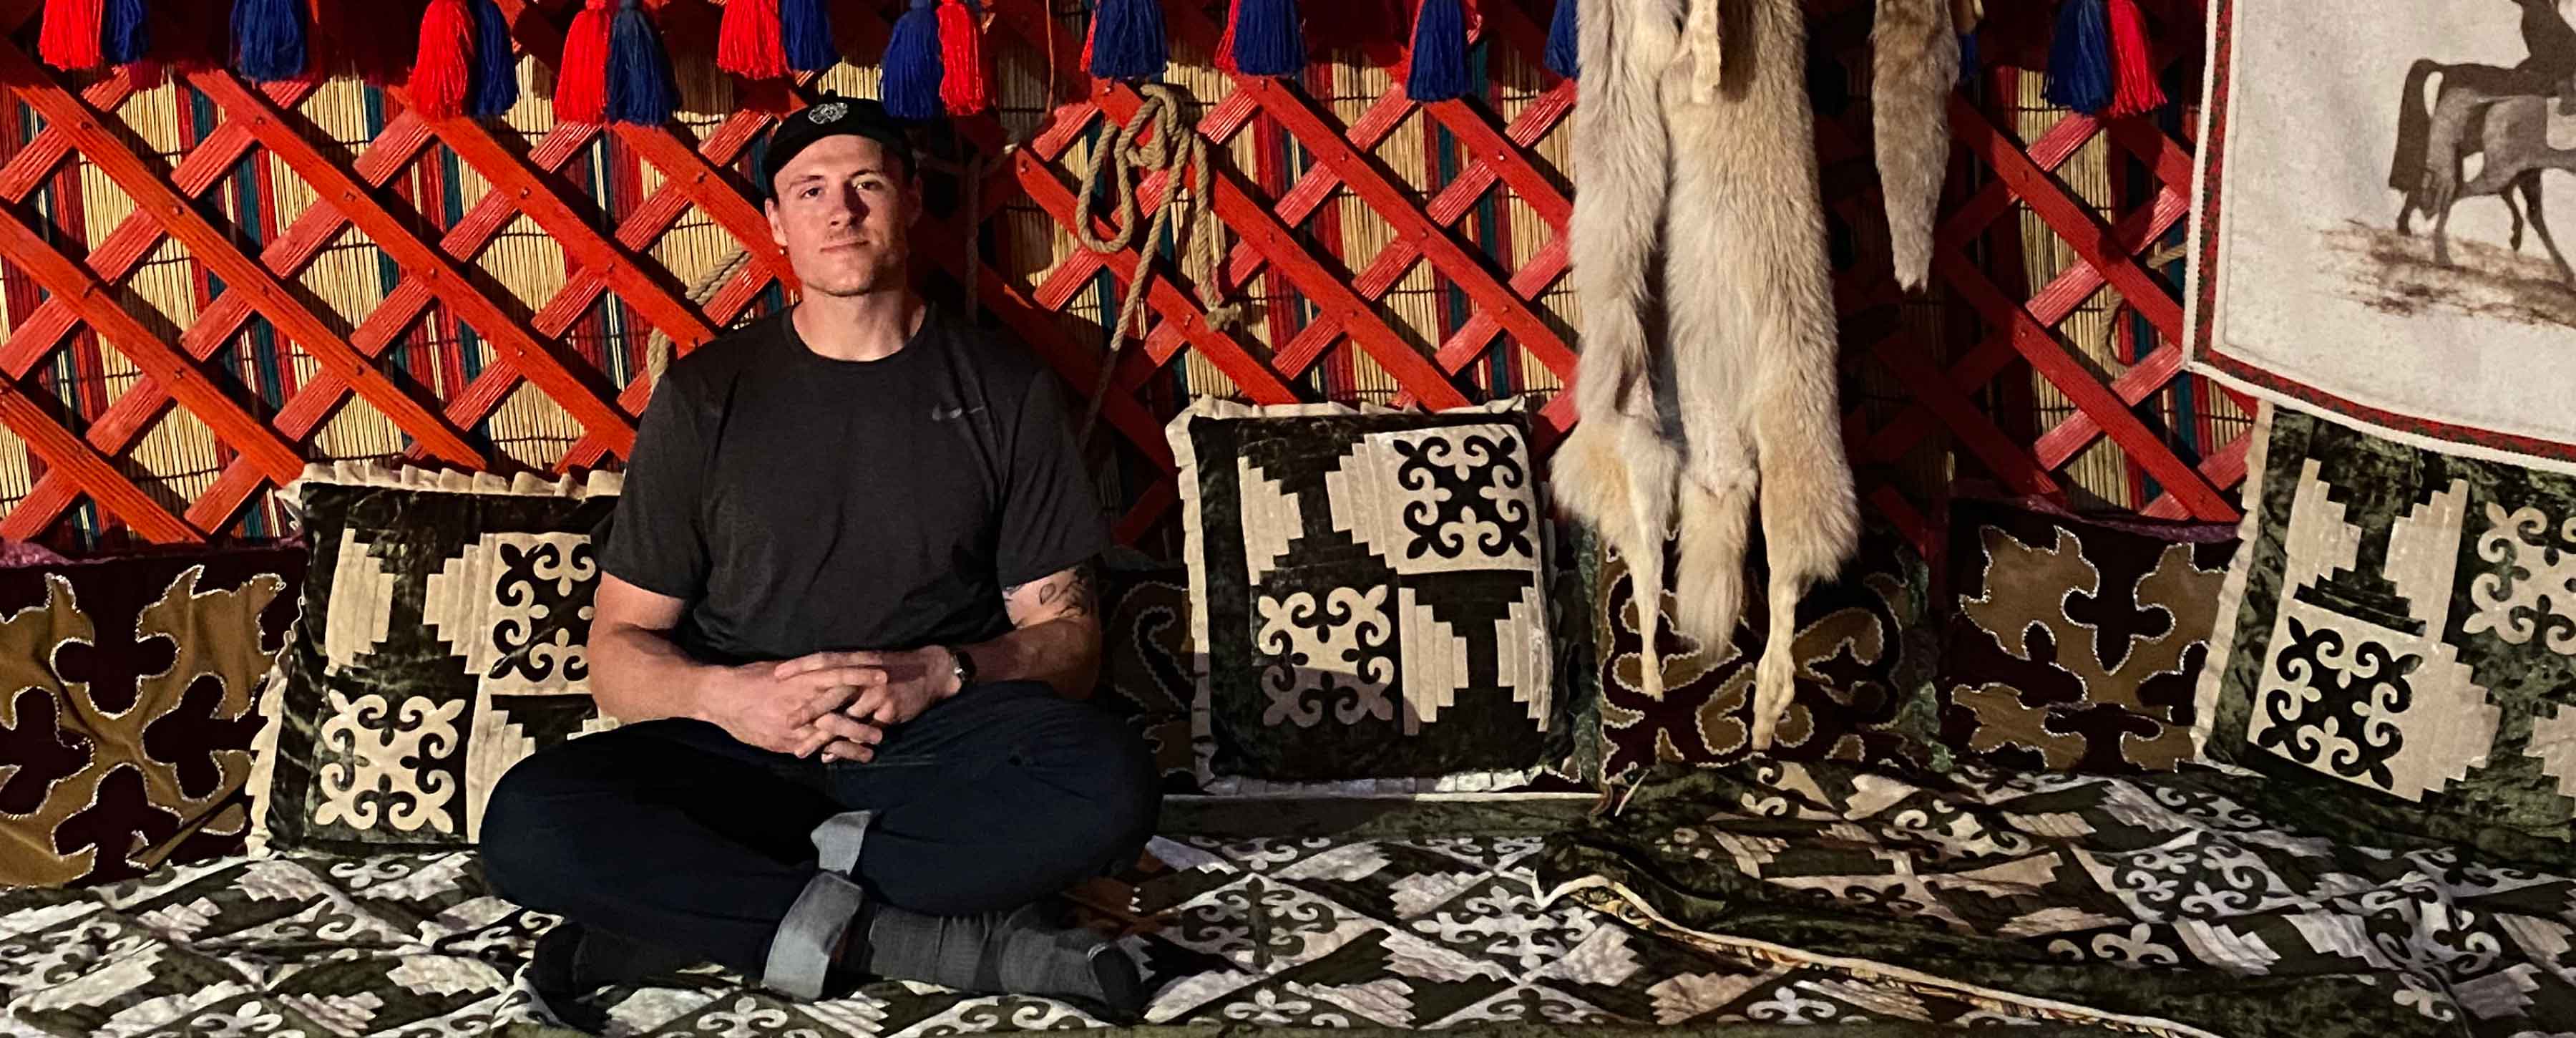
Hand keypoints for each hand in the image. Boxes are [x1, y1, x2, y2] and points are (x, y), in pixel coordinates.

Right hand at [697, 661, 887, 759]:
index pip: (839, 674)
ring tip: (872, 750)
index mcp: (803, 678)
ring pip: (830, 734)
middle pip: (840, 709)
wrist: (722, 698)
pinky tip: (842, 759)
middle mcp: (802, 701)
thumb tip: (827, 670)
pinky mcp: (785, 740)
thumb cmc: (751, 679)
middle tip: (886, 724)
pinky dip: (829, 753)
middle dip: (864, 718)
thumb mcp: (782, 670)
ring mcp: (794, 723)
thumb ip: (806, 674)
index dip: (861, 675)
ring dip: (853, 743)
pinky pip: (812, 748)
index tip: (883, 675)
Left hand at [772, 648, 959, 753]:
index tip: (777, 675)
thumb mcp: (868, 664)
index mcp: (856, 660)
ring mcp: (877, 694)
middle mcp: (864, 676)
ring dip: (821, 737)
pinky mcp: (888, 711)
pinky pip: (863, 732)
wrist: (931, 671)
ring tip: (801, 750)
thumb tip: (816, 690)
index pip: (824, 660)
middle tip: (786, 722)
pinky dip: (845, 745)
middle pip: (831, 692)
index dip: (800, 665)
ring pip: (845, 719)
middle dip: (807, 709)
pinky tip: (831, 755)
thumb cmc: (894, 668)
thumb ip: (845, 676)